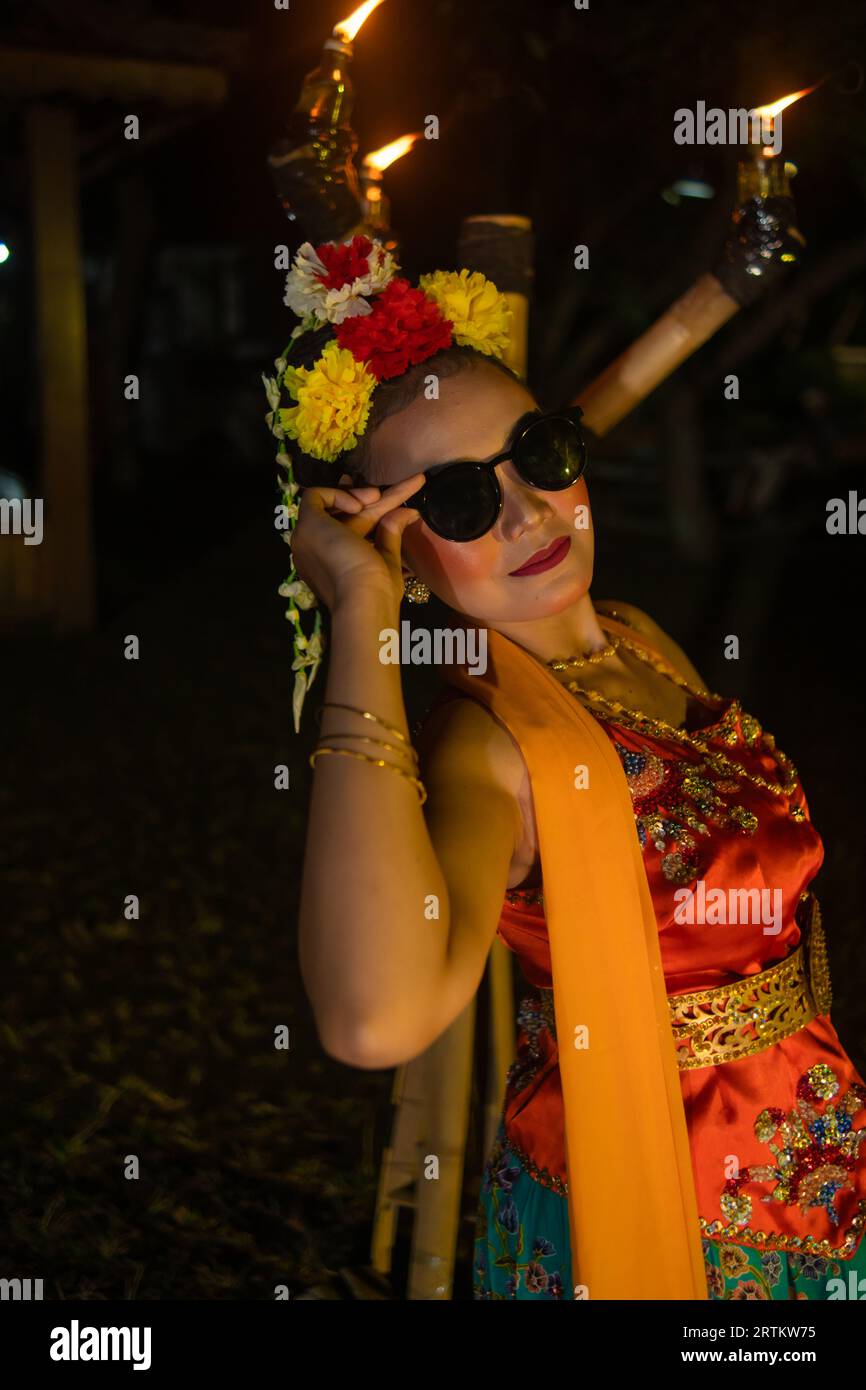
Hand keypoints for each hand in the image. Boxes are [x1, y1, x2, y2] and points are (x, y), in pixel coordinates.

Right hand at [288, 474, 426, 612]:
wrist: (363, 599)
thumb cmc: (378, 589)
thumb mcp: (386, 558)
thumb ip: (390, 534)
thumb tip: (408, 512)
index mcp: (332, 560)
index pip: (342, 526)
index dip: (358, 508)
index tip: (377, 495)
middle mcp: (315, 549)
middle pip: (341, 515)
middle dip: (363, 498)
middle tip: (382, 492)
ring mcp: (307, 537)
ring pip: (329, 503)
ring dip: (356, 494)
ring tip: (378, 495)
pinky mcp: (306, 525)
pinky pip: (314, 496)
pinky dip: (338, 494)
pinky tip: (360, 505)